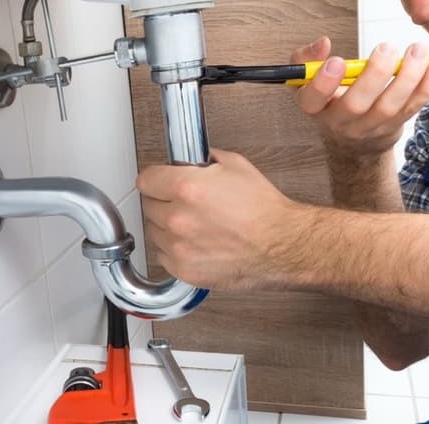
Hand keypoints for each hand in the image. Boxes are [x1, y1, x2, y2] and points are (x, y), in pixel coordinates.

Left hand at [136, 148, 312, 289]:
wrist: (282, 246)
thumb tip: (191, 159)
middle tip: (182, 201)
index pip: (146, 180)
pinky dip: (173, 249)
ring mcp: (179, 247)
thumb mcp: (236, 166)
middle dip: (162, 200)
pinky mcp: (184, 270)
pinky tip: (193, 242)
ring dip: (166, 225)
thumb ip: (205, 158)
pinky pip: (163, 255)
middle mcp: (178, 218)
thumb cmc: (264, 210)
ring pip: (154, 231)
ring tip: (193, 223)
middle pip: (148, 205)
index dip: (155, 178)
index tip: (158, 181)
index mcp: (186, 188)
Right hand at [290, 37, 428, 156]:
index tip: (337, 61)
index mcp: (315, 107)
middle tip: (386, 48)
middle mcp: (340, 122)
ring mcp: (370, 127)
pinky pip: (412, 107)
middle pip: (356, 105)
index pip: (313, 99)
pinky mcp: (395, 126)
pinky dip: (427, 87)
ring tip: (418, 51)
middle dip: (374, 75)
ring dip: (407, 78)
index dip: (323, 83)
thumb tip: (323, 43)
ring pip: (389, 107)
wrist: (354, 139)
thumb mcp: (308, 81)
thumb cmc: (331, 99)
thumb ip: (307, 59)